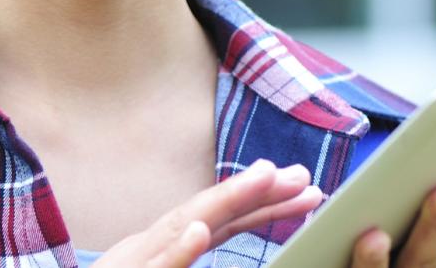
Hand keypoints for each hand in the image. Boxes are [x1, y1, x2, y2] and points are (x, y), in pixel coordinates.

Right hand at [93, 159, 324, 267]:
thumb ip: (180, 259)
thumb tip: (210, 240)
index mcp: (155, 250)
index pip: (215, 221)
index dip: (259, 203)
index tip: (303, 189)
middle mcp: (143, 249)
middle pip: (207, 214)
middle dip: (256, 193)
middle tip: (302, 177)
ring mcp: (132, 265)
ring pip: (180, 228)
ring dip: (223, 201)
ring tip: (264, 178)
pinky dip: (174, 251)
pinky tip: (197, 232)